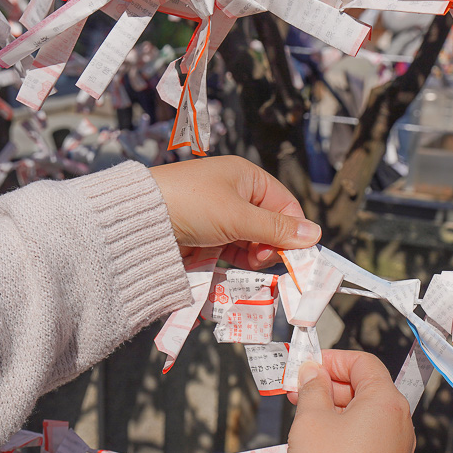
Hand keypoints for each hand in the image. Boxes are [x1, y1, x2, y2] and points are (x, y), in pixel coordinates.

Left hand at [150, 156, 320, 269]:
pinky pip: (229, 252)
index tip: (293, 257)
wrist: (138, 219)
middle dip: (269, 247)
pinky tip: (231, 274)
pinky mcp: (203, 236)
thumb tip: (314, 234)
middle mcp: (234, 194)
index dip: (292, 232)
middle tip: (258, 261)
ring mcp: (218, 216)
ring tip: (244, 268)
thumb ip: (277, 229)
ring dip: (251, 258)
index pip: (285, 206)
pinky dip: (233, 264)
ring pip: (249, 242)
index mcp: (247, 178)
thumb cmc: (192, 205)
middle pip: (268, 226)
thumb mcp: (239, 217)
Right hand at [286, 350, 414, 452]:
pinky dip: (345, 430)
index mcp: (386, 401)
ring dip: (335, 408)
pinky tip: (321, 441)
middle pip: (365, 387)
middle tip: (297, 392)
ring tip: (304, 417)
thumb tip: (313, 372)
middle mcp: (400, 420)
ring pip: (365, 413)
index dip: (332, 360)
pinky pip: (368, 436)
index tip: (306, 367)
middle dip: (329, 385)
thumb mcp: (311, 420)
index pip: (362, 362)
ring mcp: (398, 446)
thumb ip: (312, 388)